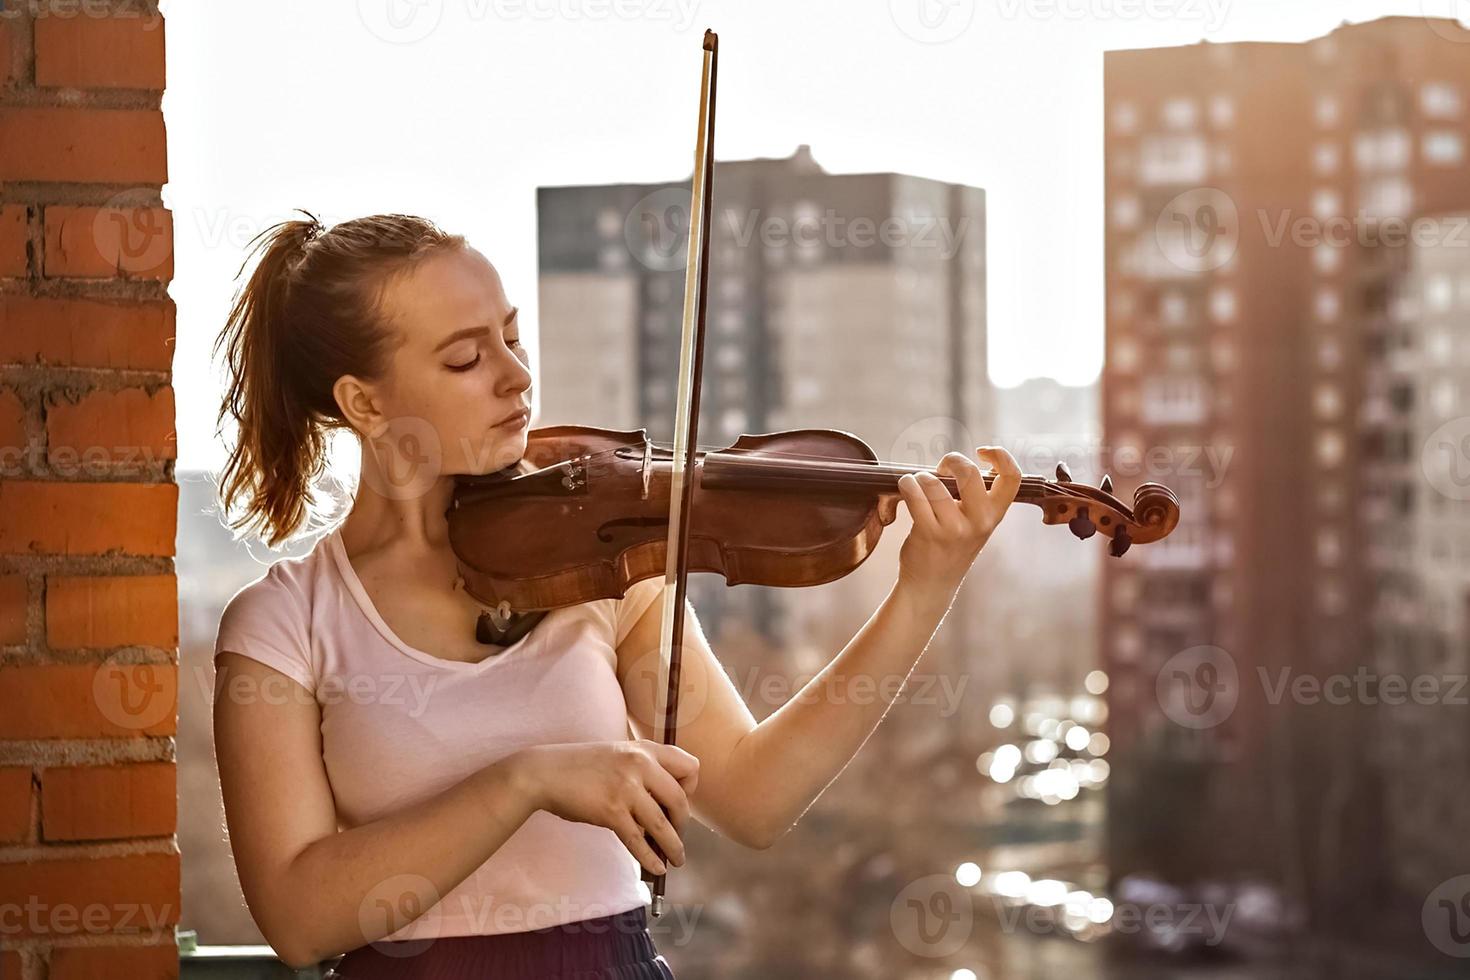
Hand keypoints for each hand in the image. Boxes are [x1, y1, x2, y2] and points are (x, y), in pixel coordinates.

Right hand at [508, 739, 698, 875]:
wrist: (545, 772)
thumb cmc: (581, 767)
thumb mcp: (618, 754)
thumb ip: (642, 769)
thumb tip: (665, 802)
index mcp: (645, 749)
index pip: (690, 766)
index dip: (691, 788)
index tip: (679, 802)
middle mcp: (640, 764)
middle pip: (680, 800)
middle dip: (683, 824)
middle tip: (677, 835)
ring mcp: (626, 788)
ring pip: (663, 825)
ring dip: (674, 847)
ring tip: (677, 860)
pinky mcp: (612, 811)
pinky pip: (639, 840)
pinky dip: (650, 858)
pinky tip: (656, 867)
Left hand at [896, 446, 1020, 594]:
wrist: (932, 583)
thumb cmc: (951, 546)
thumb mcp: (975, 523)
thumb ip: (975, 496)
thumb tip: (956, 463)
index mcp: (995, 515)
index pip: (1012, 477)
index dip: (1001, 455)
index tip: (982, 452)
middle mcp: (980, 521)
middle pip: (969, 471)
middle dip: (951, 460)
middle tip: (942, 469)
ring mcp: (955, 529)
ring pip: (934, 482)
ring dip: (921, 477)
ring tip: (918, 485)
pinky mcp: (929, 533)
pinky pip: (914, 494)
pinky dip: (907, 484)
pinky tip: (907, 488)